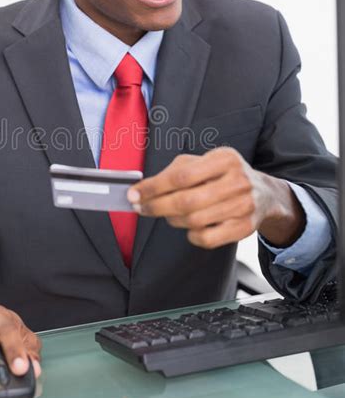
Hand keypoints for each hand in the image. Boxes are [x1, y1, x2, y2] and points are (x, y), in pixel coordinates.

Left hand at [127, 147, 304, 248]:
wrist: (263, 193)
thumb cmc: (222, 176)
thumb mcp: (202, 162)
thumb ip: (173, 172)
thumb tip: (141, 189)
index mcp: (224, 159)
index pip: (181, 176)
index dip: (153, 187)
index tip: (134, 194)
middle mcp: (237, 181)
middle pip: (186, 201)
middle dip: (156, 207)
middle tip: (140, 208)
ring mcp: (243, 205)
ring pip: (194, 221)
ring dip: (173, 220)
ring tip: (170, 213)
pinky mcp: (244, 227)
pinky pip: (206, 238)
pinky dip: (191, 235)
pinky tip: (191, 226)